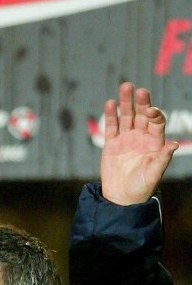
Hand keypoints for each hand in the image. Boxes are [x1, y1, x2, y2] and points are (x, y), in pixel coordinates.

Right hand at [100, 82, 177, 204]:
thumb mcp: (154, 174)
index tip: (150, 110)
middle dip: (141, 102)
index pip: (156, 122)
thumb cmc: (142, 187)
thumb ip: (163, 159)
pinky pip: (111, 127)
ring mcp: (126, 139)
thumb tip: (174, 145)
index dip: (154, 114)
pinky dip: (111, 115)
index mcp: (154, 142)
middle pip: (141, 115)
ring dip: (125, 102)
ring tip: (125, 87)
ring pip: (126, 117)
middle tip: (138, 90)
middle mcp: (141, 137)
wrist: (122, 198)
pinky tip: (110, 104)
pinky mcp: (112, 144)